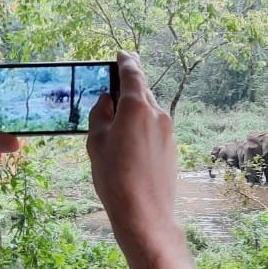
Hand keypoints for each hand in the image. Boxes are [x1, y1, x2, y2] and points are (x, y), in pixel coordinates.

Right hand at [87, 52, 179, 256]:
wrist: (145, 214)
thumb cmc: (115, 178)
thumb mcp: (96, 143)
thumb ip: (100, 115)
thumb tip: (107, 100)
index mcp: (137, 107)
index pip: (132, 74)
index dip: (125, 61)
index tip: (122, 54)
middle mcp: (158, 114)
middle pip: (143, 90)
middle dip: (131, 84)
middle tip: (119, 78)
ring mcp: (168, 131)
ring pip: (149, 110)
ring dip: (135, 108)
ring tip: (117, 118)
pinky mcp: (172, 147)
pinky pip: (155, 127)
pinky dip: (142, 125)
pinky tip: (129, 141)